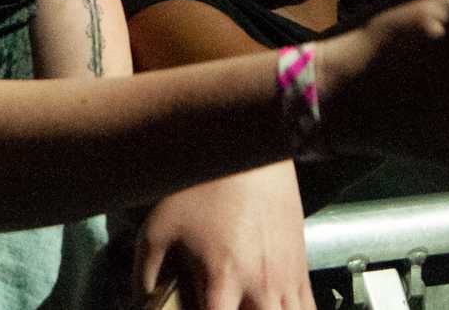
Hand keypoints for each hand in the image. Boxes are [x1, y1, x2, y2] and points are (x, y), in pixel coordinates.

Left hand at [132, 167, 314, 309]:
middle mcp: (260, 285)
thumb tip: (141, 298)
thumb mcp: (161, 226)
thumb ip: (146, 270)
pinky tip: (274, 307)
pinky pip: (307, 309)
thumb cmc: (204, 186)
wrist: (250, 153)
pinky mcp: (301, 268)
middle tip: (222, 307)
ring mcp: (286, 279)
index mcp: (225, 277)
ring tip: (245, 307)